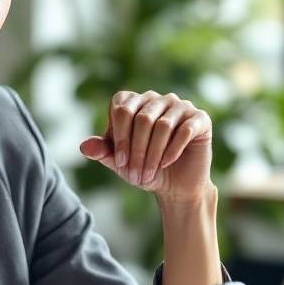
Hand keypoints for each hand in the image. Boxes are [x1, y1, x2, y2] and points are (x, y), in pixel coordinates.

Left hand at [79, 90, 213, 200]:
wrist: (175, 186)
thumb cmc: (145, 168)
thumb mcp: (120, 163)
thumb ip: (103, 152)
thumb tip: (84, 147)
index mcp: (134, 102)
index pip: (121, 108)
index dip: (118, 136)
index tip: (120, 162)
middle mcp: (156, 98)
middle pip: (141, 118)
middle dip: (135, 150)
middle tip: (134, 175)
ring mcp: (180, 105)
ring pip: (161, 125)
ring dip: (152, 154)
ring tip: (147, 175)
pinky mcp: (200, 118)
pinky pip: (184, 130)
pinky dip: (172, 150)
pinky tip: (166, 164)